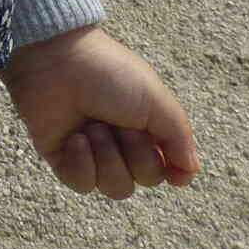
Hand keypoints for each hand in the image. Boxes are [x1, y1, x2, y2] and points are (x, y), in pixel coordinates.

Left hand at [0, 24, 200, 200]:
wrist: (57, 61)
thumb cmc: (109, 73)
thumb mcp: (156, 99)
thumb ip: (178, 137)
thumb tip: (191, 170)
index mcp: (147, 127)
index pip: (168, 168)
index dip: (173, 173)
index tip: (173, 172)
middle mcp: (122, 143)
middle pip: (145, 179)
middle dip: (136, 153)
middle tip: (120, 124)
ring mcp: (92, 152)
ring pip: (115, 187)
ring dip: (108, 157)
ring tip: (93, 126)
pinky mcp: (63, 158)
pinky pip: (82, 184)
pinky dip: (81, 163)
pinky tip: (75, 138)